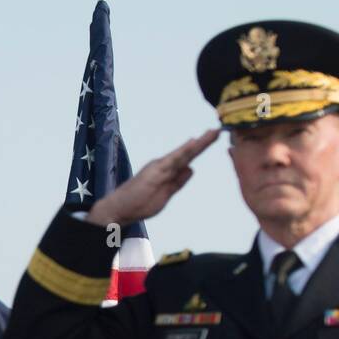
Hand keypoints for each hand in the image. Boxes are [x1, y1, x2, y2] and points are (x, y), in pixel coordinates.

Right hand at [86, 128, 219, 226]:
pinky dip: (183, 151)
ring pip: (183, 154)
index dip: (201, 147)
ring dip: (198, 144)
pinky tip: (193, 143)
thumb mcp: (166, 194)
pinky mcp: (155, 172)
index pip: (188, 157)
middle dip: (204, 142)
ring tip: (212, 134)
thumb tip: (191, 169)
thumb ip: (179, 181)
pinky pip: (172, 160)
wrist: (120, 208)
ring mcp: (160, 167)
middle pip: (188, 152)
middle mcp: (164, 165)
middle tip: (218, 130)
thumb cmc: (140, 203)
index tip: (214, 137)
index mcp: (168, 170)